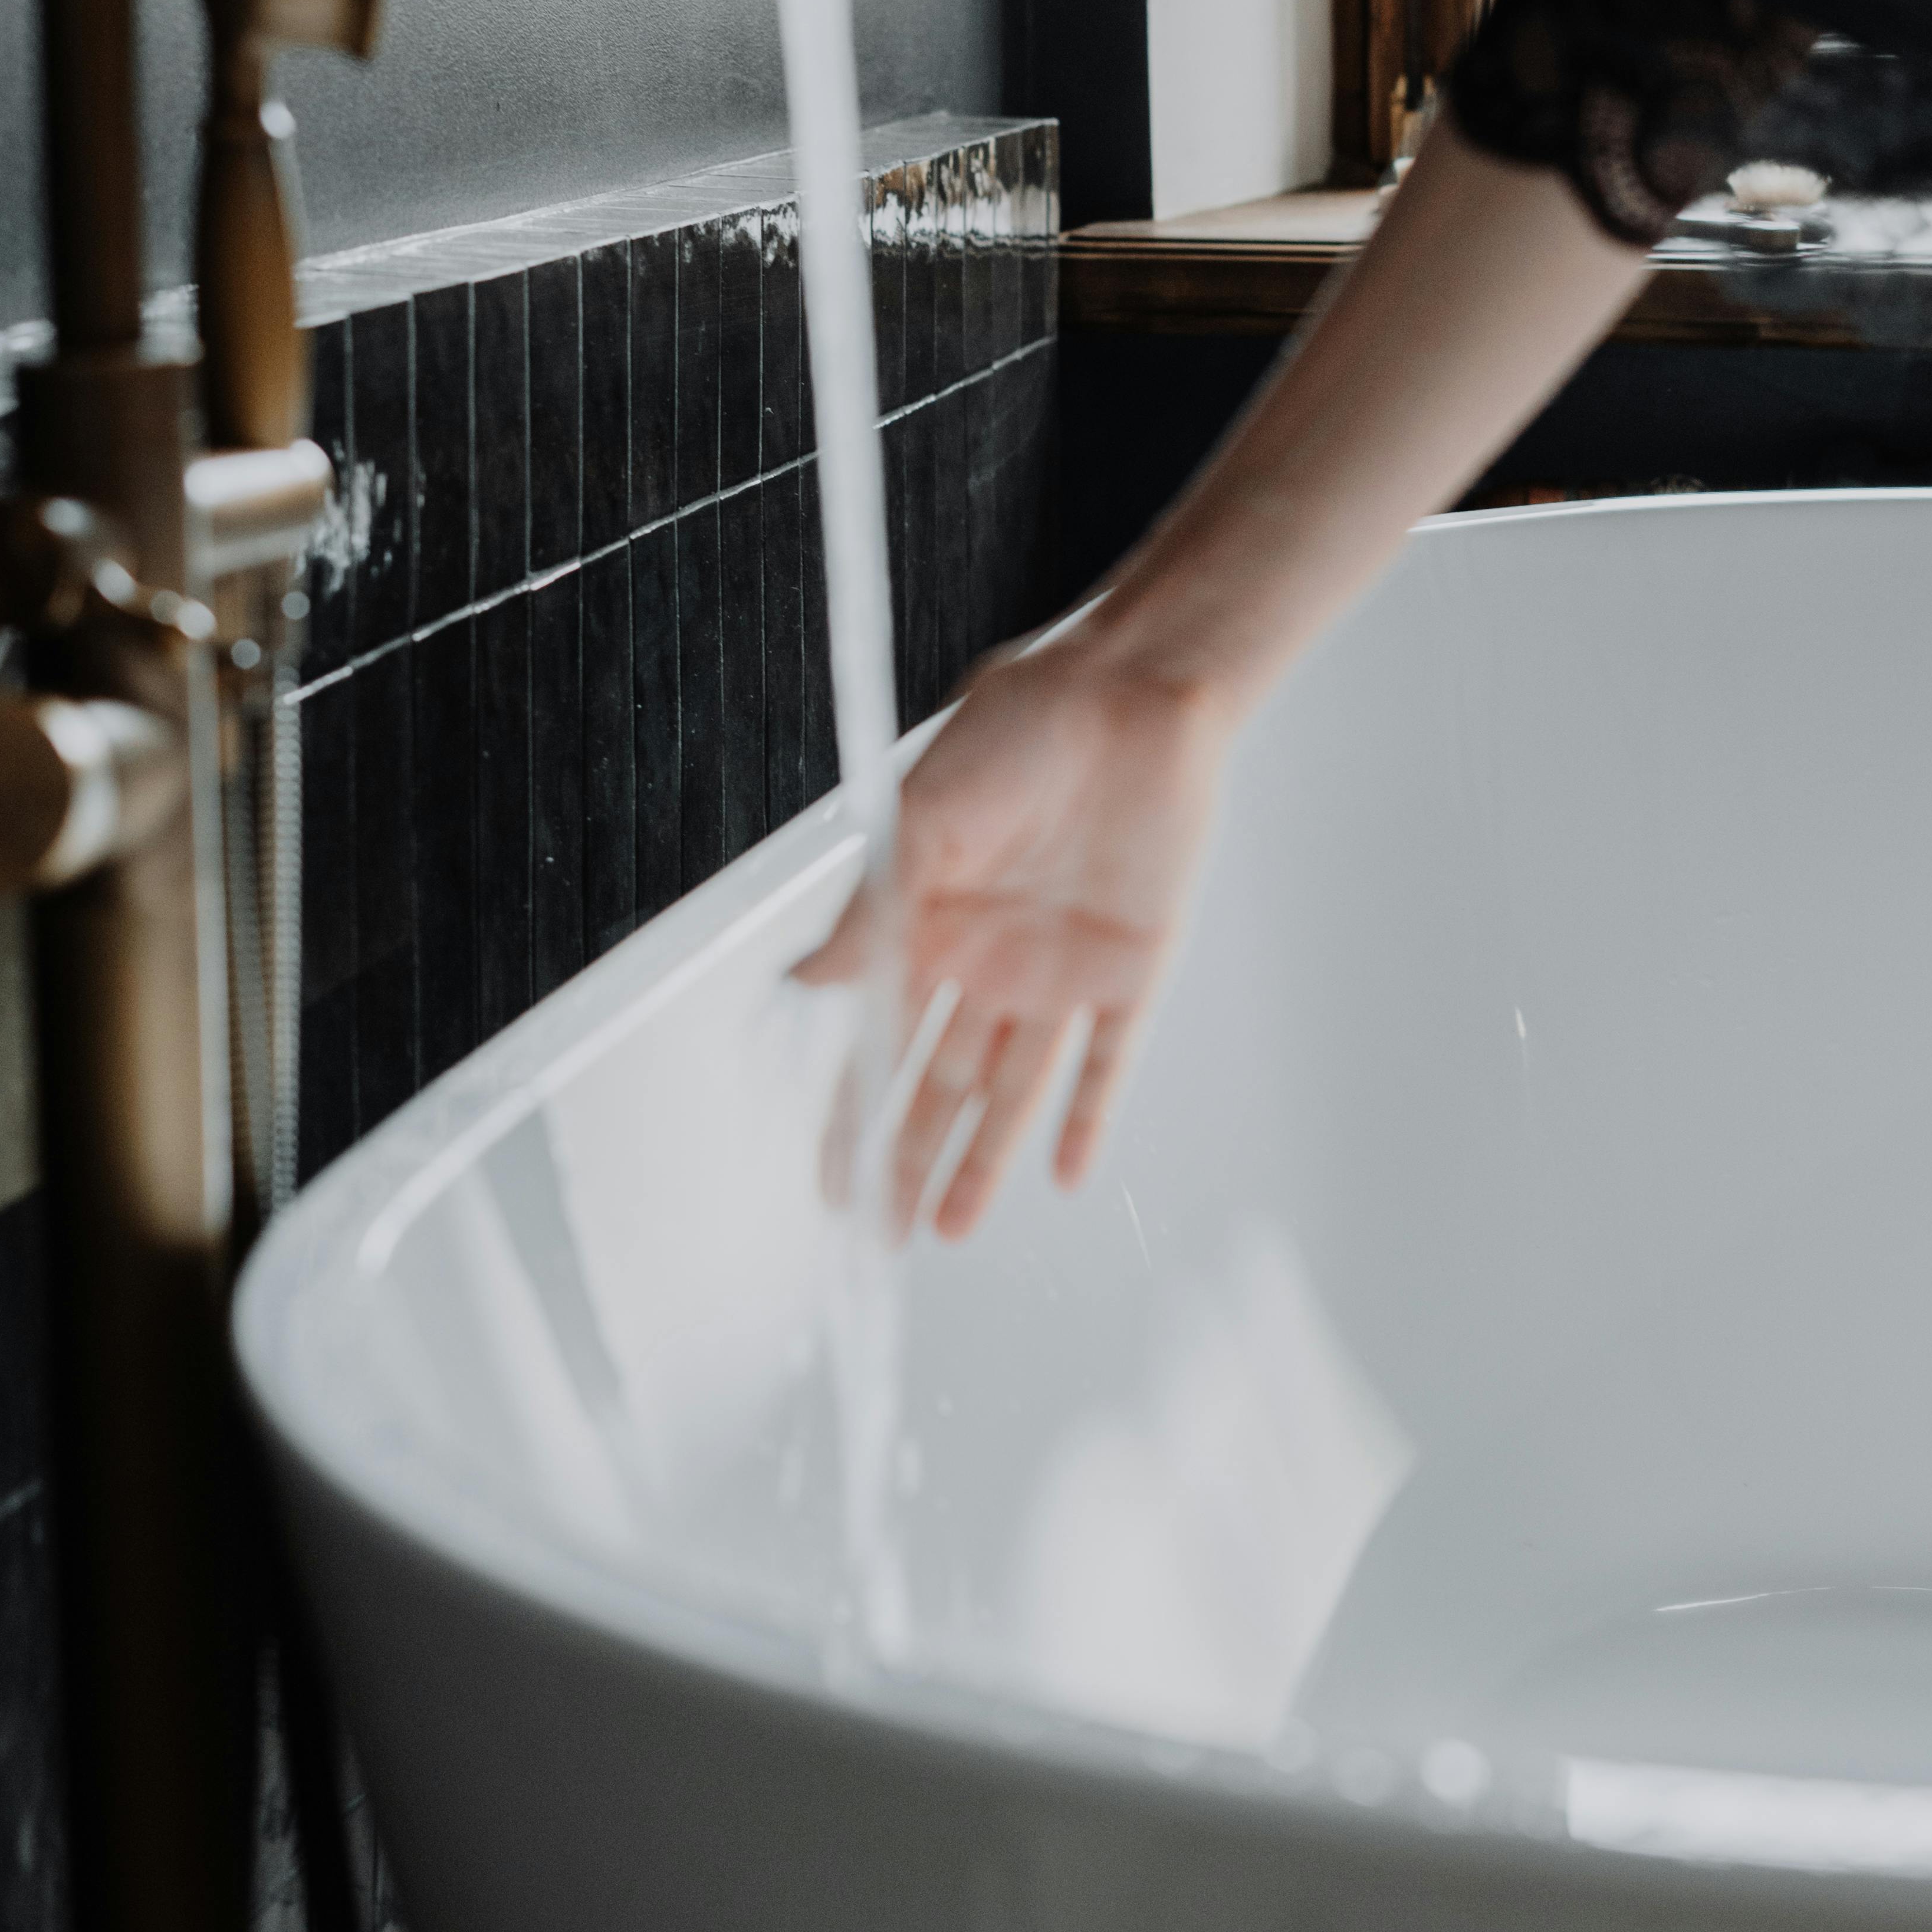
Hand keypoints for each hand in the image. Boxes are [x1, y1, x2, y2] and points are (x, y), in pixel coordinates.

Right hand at [792, 622, 1233, 1241]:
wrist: (1131, 694)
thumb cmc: (1019, 728)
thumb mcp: (928, 814)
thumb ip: (873, 908)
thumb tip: (800, 982)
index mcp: (926, 920)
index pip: (878, 1039)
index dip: (851, 1114)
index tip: (827, 1185)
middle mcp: (986, 959)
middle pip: (938, 1082)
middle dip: (906, 1160)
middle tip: (877, 1237)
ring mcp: (1058, 971)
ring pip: (1013, 1088)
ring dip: (982, 1159)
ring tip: (948, 1232)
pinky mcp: (1131, 970)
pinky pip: (1107, 1061)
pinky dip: (1087, 1117)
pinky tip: (1064, 1175)